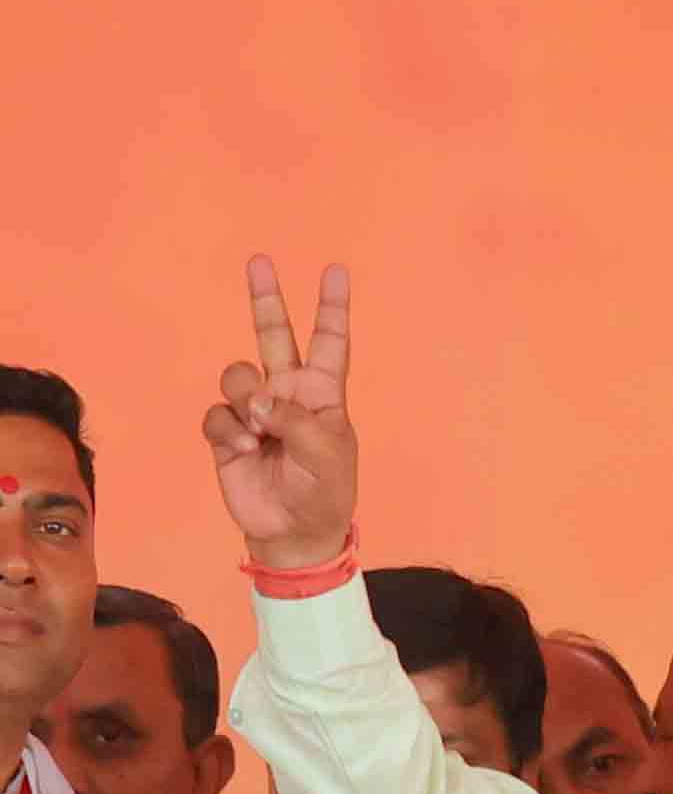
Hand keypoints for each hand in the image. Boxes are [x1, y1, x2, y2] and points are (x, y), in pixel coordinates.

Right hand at [203, 258, 357, 569]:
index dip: (332, 307)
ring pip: (236, 375)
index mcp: (323, 393)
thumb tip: (257, 400)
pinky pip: (217, 413)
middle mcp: (287, 393)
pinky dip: (229, 430)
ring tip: (260, 431)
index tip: (335, 271)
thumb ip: (295, 419)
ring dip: (245, 400)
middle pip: (273, 336)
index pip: (329, 342)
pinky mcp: (227, 432)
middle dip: (266, 299)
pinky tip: (245, 450)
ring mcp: (255, 410)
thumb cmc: (324, 492)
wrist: (293, 532)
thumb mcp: (326, 453)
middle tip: (260, 261)